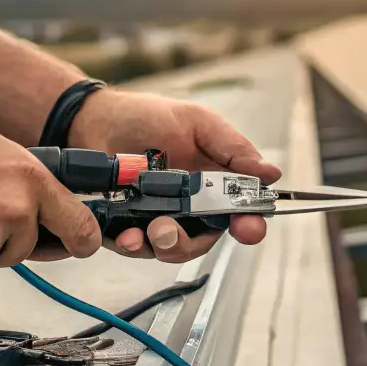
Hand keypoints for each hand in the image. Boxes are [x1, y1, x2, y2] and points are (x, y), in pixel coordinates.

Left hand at [66, 89, 277, 262]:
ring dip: (164, 245)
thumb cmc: (148, 116)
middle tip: (171, 228)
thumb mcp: (197, 123)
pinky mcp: (128, 226)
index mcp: (213, 182)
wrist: (95, 118)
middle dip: (191, 242)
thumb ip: (232, 149)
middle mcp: (190, 206)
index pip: (241, 213)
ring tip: (149, 229)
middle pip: (204, 240)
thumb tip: (271, 173)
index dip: (249, 226)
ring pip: (171, 249)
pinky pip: (136, 247)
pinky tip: (128, 236)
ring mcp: (158, 218)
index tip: (247, 229)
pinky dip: (134, 245)